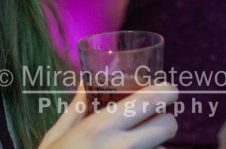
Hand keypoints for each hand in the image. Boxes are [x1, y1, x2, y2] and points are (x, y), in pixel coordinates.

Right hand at [39, 82, 177, 148]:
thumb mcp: (56, 137)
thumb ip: (77, 108)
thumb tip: (87, 82)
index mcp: (101, 126)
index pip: (153, 98)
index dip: (165, 91)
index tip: (164, 92)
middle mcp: (122, 147)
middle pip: (168, 125)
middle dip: (163, 121)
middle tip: (148, 122)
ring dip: (154, 147)